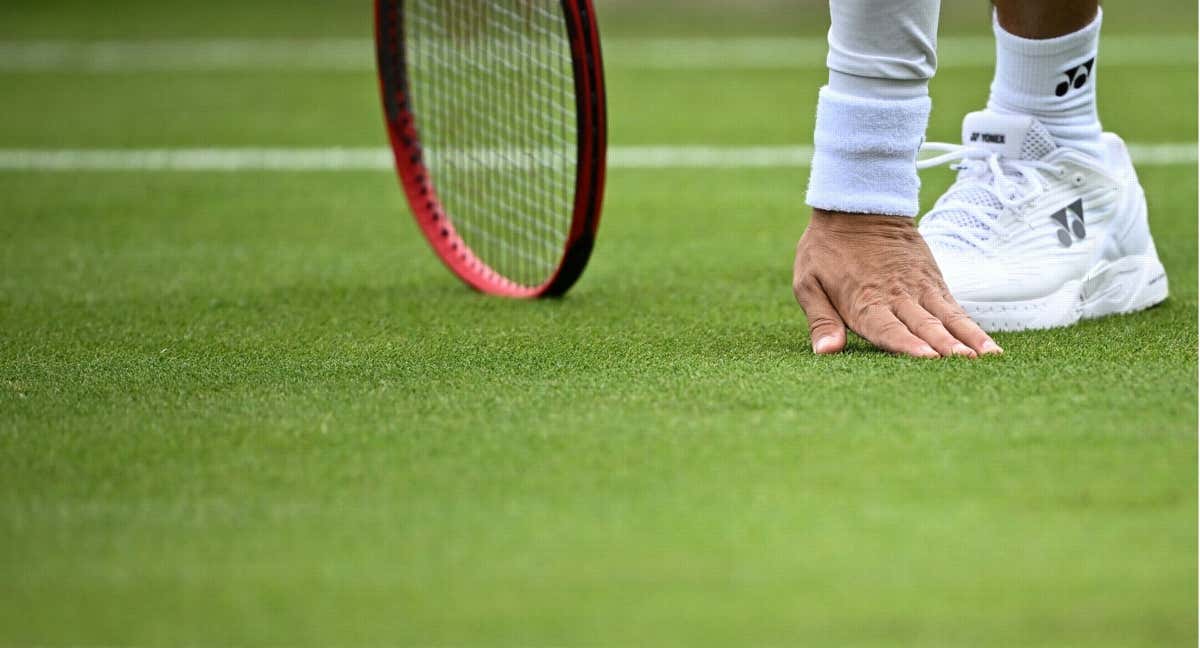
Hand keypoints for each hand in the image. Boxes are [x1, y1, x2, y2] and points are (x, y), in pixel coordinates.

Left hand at [793, 210, 1002, 357]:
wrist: (858, 206)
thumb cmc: (827, 249)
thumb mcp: (807, 282)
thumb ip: (821, 319)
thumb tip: (825, 351)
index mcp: (863, 303)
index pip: (887, 329)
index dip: (906, 344)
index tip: (927, 357)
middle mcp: (896, 298)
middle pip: (923, 326)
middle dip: (944, 345)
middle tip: (965, 362)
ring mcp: (918, 289)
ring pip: (946, 318)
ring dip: (967, 338)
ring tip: (989, 357)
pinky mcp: (933, 282)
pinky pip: (955, 308)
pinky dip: (971, 327)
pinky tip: (987, 347)